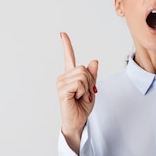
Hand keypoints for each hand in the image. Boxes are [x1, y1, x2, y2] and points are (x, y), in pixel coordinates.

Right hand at [56, 32, 97, 152]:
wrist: (78, 122)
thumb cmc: (82, 107)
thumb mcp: (91, 89)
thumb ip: (92, 76)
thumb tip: (94, 61)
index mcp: (70, 76)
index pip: (69, 57)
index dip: (66, 45)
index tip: (62, 34)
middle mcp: (64, 77)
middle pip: (84, 69)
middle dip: (91, 82)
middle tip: (87, 94)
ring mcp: (61, 83)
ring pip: (83, 75)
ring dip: (87, 88)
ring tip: (82, 97)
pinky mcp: (62, 90)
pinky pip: (79, 83)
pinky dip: (83, 92)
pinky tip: (77, 98)